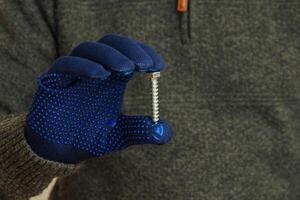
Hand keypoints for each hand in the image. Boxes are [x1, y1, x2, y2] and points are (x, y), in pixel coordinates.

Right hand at [25, 34, 172, 163]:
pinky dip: (84, 66)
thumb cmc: (91, 137)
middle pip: (111, 43)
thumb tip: (164, 132)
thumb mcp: (120, 135)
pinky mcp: (53, 80)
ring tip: (126, 69)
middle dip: (130, 49)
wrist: (61, 151)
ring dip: (109, 55)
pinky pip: (66, 64)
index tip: (159, 66)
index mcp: (112, 78)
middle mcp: (94, 69)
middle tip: (145, 65)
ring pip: (89, 48)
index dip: (145, 54)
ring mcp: (73, 72)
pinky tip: (101, 76)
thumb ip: (141, 131)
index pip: (129, 53)